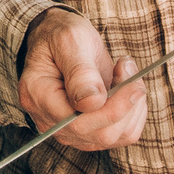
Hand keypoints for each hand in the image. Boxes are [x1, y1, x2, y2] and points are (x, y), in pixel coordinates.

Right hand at [18, 9, 147, 150]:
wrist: (60, 43)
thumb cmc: (61, 36)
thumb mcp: (68, 41)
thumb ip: (80, 71)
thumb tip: (93, 102)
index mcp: (39, 97)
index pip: (79, 121)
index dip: (112, 105)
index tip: (126, 69)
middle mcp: (52, 123)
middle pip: (102, 134)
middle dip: (126, 102)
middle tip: (127, 66)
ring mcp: (71, 132)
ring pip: (117, 137)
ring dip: (133, 105)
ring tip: (125, 72)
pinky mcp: (89, 133)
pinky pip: (123, 135)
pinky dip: (134, 112)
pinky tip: (125, 88)